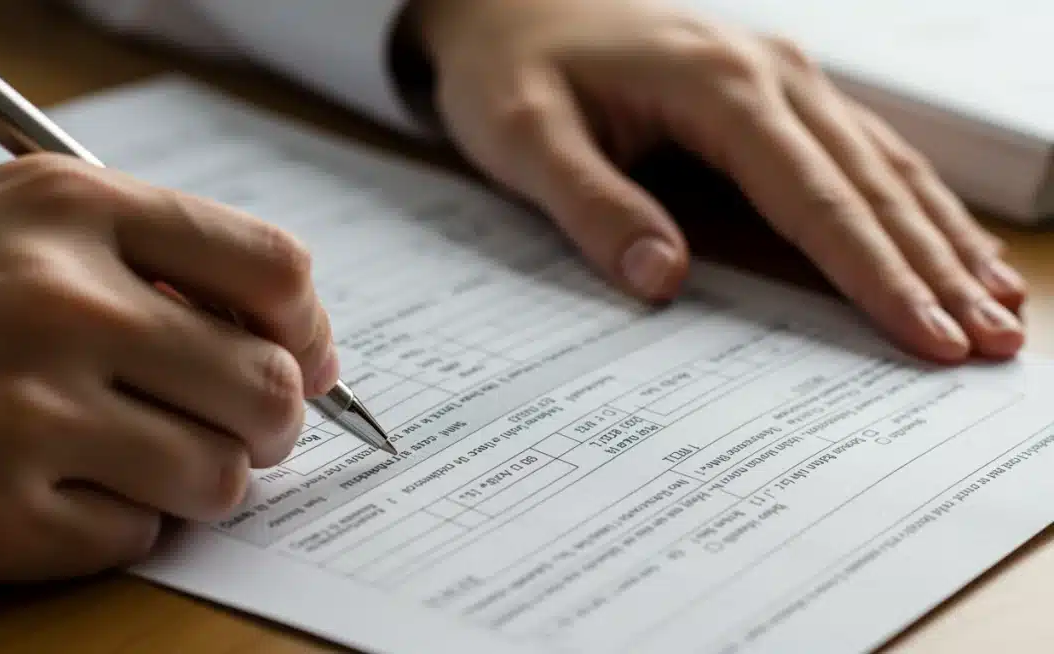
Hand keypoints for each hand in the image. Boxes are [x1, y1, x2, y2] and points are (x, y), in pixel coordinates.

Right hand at [0, 154, 337, 583]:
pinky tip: (67, 492)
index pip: (273, 270)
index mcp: (76, 209)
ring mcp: (26, 411)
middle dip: (272, 419)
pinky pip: (136, 537)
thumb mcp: (10, 216)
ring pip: (218, 477)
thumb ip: (151, 256)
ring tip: (147, 459)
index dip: (311, 326)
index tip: (309, 356)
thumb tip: (289, 333)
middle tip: (242, 426)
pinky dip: (121, 524)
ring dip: (202, 477)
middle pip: (269, 385)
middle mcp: (62, 303)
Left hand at [406, 0, 1026, 361]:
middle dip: (937, 269)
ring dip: (945, 238)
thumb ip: (590, 205)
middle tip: (994, 344)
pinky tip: (950, 241)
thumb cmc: (511, 71)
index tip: (927, 338)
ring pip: (886, 164)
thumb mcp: (523, 138)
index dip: (874, 274)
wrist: (511, 3)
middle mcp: (771, 71)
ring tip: (1004, 304)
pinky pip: (865, 150)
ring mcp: (783, 75)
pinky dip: (915, 203)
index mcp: (716, 84)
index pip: (813, 196)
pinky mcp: (778, 90)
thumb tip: (663, 281)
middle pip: (871, 184)